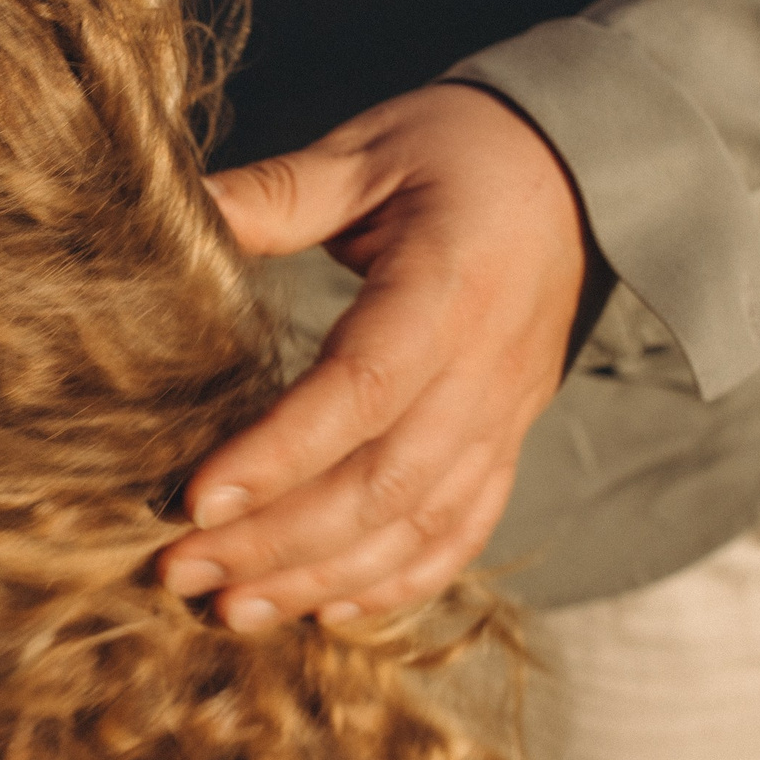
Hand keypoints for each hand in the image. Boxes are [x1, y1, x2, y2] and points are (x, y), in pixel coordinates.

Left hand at [157, 84, 590, 632]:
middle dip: (277, 542)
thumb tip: (170, 211)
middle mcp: (483, 369)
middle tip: (180, 571)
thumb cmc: (463, 150)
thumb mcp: (368, 152)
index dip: (280, 454)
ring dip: (322, 578)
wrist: (589, 173)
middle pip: (383, 483)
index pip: (361, 390)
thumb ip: (275, 193)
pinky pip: (461, 533)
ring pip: (418, 526)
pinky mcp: (509, 441)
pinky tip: (325, 610)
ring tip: (232, 609)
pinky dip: (396, 582)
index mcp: (445, 289)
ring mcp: (503, 415)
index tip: (196, 498)